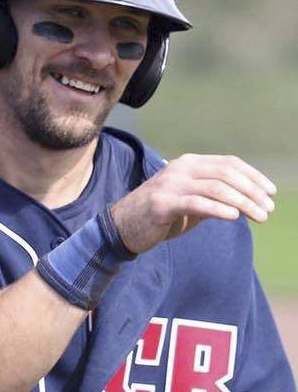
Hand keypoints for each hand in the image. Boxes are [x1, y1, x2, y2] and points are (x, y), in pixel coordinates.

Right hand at [109, 153, 276, 254]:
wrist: (121, 227)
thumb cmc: (159, 216)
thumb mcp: (190, 202)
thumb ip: (214, 197)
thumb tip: (248, 202)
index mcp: (188, 164)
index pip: (229, 164)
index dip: (254, 177)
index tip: (271, 193)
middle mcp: (180, 169)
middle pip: (226, 174)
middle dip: (253, 191)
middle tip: (268, 209)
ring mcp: (170, 185)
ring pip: (217, 188)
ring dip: (243, 203)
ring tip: (260, 217)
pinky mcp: (162, 204)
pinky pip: (197, 203)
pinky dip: (219, 209)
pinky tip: (234, 217)